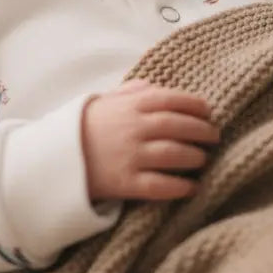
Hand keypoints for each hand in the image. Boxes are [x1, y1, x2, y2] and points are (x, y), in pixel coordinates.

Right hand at [81, 80, 218, 202]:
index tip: (208, 111)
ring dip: (195, 157)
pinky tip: (193, 187)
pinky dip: (182, 187)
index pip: (172, 99)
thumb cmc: (86, 125)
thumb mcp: (106, 100)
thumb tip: (154, 86)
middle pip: (179, 126)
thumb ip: (132, 91)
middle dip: (202, 131)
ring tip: (203, 159)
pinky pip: (162, 186)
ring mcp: (131, 156)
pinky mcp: (127, 183)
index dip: (195, 105)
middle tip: (214, 136)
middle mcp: (134, 128)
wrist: (58, 157)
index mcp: (131, 105)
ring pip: (175, 154)